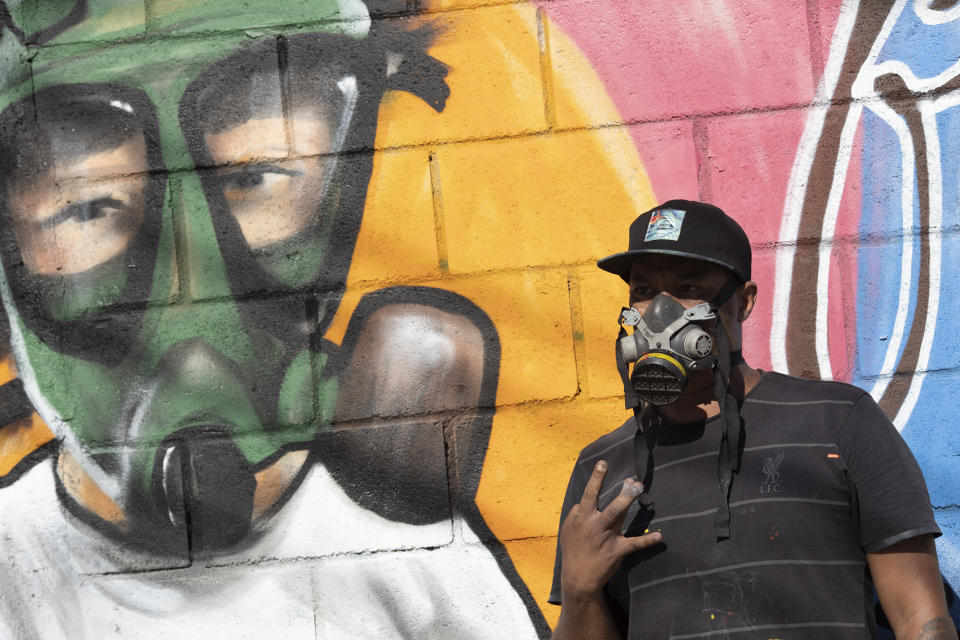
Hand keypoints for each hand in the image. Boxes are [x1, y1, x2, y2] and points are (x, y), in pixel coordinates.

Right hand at [559, 460, 662, 600]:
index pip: (589, 494)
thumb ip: (574, 513)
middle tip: (633, 480)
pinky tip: (659, 535)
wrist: (579, 578)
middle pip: (609, 505)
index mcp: (582, 518)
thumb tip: (582, 502)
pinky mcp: (617, 551)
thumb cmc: (573, 551)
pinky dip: (647, 540)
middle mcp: (595, 525)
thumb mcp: (567, 530)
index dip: (596, 478)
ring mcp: (607, 537)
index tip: (604, 463)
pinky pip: (634, 544)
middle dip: (621, 492)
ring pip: (618, 517)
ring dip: (629, 503)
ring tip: (640, 489)